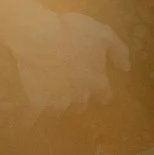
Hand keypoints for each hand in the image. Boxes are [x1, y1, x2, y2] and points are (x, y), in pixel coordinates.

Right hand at [0, 0, 130, 111]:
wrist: (40, 37)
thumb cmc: (73, 32)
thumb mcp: (103, 34)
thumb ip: (119, 51)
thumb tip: (126, 69)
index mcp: (97, 82)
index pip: (104, 95)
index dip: (100, 91)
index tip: (96, 86)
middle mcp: (80, 97)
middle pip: (81, 104)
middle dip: (77, 96)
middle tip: (69, 84)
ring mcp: (58, 102)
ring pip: (59, 109)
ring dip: (56, 104)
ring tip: (48, 94)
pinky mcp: (38, 103)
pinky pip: (34, 117)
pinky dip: (31, 120)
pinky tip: (27, 122)